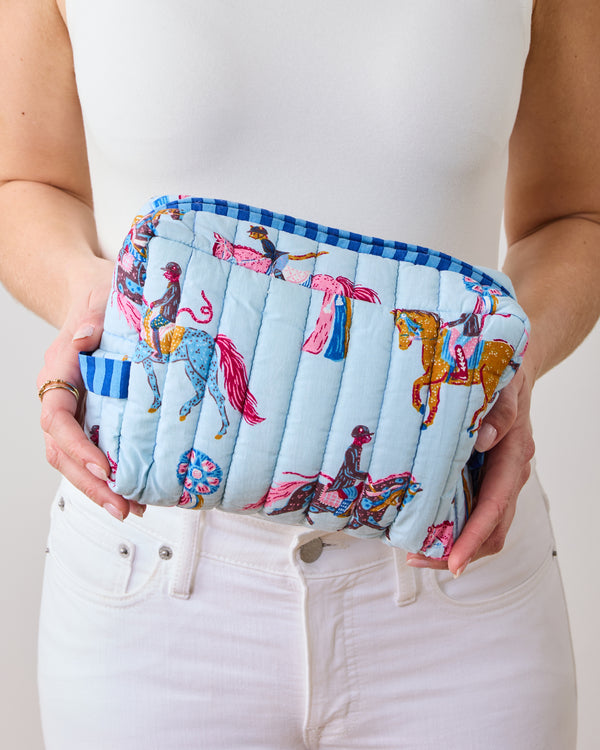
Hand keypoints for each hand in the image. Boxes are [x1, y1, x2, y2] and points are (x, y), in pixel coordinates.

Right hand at [37, 257, 144, 520]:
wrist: (97, 295)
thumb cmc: (102, 295)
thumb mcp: (102, 297)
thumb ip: (93, 317)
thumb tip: (86, 338)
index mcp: (59, 369)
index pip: (57, 417)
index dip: (77, 446)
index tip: (104, 467)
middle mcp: (62, 394)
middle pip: (62, 449)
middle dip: (90, 482)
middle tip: (122, 507)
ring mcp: (76, 407)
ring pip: (73, 457)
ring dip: (99, 487)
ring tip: (130, 509)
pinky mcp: (93, 413)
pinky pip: (92, 449)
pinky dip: (109, 474)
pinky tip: (135, 491)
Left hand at [406, 360, 535, 575]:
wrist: (514, 369)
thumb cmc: (505, 375)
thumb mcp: (504, 385)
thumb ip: (499, 411)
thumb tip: (485, 440)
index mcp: (513, 454)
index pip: (496, 505)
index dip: (474, 536)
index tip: (454, 561)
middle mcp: (509, 473)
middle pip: (492, 528)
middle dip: (457, 551)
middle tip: (416, 559)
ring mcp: (498, 477)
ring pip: (483, 524)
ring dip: (452, 543)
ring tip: (413, 551)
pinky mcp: (484, 475)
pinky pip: (473, 508)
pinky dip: (451, 524)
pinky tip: (423, 524)